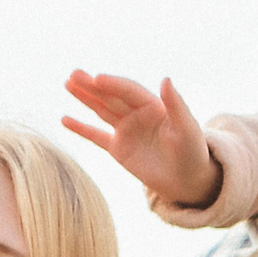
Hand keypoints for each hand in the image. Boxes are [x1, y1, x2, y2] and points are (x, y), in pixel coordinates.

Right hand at [62, 71, 222, 209]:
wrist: (189, 181)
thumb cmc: (193, 152)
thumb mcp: (187, 128)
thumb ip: (176, 104)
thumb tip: (166, 78)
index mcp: (153, 105)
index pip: (128, 91)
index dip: (113, 84)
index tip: (96, 79)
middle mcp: (137, 114)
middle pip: (111, 96)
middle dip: (92, 86)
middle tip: (73, 74)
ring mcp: (126, 131)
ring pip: (101, 110)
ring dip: (85, 98)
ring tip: (68, 84)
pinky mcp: (118, 149)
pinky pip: (96, 136)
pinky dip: (81, 128)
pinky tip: (64, 119)